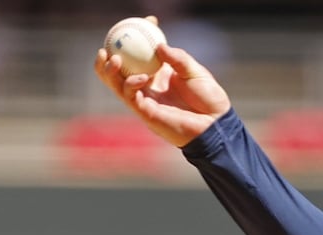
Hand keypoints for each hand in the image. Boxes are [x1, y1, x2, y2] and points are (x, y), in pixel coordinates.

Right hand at [94, 16, 230, 147]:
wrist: (216, 124)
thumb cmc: (209, 99)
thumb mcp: (195, 72)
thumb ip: (178, 58)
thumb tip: (159, 45)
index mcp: (158, 75)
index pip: (139, 55)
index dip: (138, 38)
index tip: (146, 21)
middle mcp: (148, 87)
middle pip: (118, 72)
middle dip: (107, 59)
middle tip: (106, 45)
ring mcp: (145, 101)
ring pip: (117, 85)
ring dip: (110, 71)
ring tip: (113, 58)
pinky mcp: (147, 114)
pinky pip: (131, 97)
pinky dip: (131, 85)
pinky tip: (141, 78)